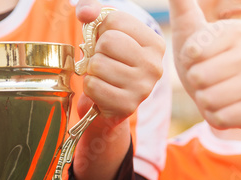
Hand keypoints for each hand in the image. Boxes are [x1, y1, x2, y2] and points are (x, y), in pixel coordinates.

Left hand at [76, 0, 164, 124]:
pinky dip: (90, 86)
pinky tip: (101, 90)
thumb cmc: (108, 63)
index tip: (108, 43)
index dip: (101, 30)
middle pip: (108, 41)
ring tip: (103, 76)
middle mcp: (154, 65)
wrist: (108, 105)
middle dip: (97, 51)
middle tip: (104, 61)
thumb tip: (86, 12)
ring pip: (98, 64)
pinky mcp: (127, 105)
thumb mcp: (103, 33)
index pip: (115, 20)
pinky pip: (93, 86)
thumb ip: (93, 12)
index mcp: (154, 43)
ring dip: (92, 71)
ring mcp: (143, 88)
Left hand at [169, 0, 240, 128]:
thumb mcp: (191, 29)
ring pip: (208, 99)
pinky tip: (224, 105)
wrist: (237, 88)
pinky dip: (214, 115)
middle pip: (199, 77)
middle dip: (194, 80)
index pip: (192, 52)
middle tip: (206, 76)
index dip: (187, 59)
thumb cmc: (205, 57)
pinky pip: (219, 118)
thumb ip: (183, 5)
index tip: (198, 56)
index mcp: (238, 30)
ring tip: (214, 90)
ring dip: (203, 99)